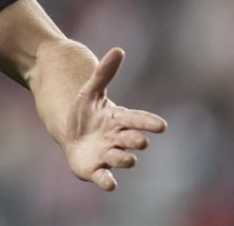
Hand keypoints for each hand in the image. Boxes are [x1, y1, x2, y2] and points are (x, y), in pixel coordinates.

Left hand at [62, 48, 167, 190]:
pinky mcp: (96, 170)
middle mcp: (117, 139)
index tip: (162, 125)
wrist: (72, 134)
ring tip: (128, 158)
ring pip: (120, 159)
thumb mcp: (91, 91)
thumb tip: (119, 50)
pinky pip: (104, 177)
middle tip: (141, 141)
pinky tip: (110, 184)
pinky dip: (107, 181)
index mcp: (119, 120)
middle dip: (136, 140)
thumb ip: (105, 73)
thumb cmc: (86, 112)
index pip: (136, 119)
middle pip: (130, 140)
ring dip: (124, 159)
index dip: (148, 122)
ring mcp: (108, 155)